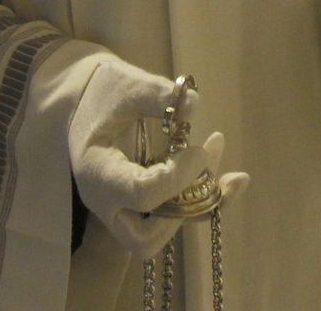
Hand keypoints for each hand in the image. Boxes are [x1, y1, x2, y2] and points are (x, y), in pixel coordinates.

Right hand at [69, 59, 248, 259]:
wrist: (86, 102)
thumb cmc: (105, 91)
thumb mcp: (127, 83)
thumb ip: (157, 95)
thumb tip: (193, 105)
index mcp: (98, 173)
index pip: (141, 195)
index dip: (178, 177)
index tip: (200, 148)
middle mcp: (108, 203)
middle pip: (146, 238)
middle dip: (186, 206)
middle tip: (206, 158)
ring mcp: (123, 210)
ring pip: (162, 235)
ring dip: (200, 208)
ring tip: (233, 175)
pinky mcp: (141, 207)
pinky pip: (172, 220)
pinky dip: (204, 204)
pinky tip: (234, 180)